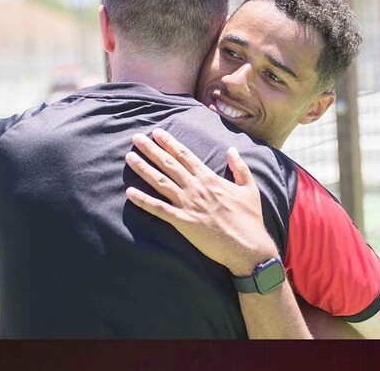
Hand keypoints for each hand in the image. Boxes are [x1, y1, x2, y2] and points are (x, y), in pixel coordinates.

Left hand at [124, 128, 278, 276]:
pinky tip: (129, 192)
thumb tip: (232, 150)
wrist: (248, 245)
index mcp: (210, 178)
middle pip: (169, 164)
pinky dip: (143, 200)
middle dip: (151, 149)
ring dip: (143, 168)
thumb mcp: (249, 188)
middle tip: (136, 138)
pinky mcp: (183, 222)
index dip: (169, 143)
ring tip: (129, 157)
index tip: (156, 133)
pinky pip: (159, 209)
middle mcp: (196, 187)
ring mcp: (188, 204)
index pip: (185, 155)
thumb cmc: (250, 218)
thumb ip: (239, 167)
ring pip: (160, 182)